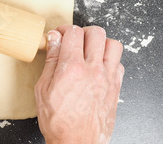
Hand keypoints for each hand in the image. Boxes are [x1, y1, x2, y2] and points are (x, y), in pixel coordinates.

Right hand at [35, 25, 123, 143]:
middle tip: (73, 39)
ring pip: (112, 44)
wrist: (76, 143)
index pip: (72, 33)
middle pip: (95, 33)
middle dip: (82, 31)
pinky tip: (98, 65)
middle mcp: (93, 70)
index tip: (58, 36)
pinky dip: (109, 59)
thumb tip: (53, 39)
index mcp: (72, 68)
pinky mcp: (115, 88)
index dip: (63, 30)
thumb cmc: (58, 120)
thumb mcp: (43, 88)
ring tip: (89, 49)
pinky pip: (119, 63)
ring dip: (100, 42)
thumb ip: (51, 60)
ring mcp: (107, 78)